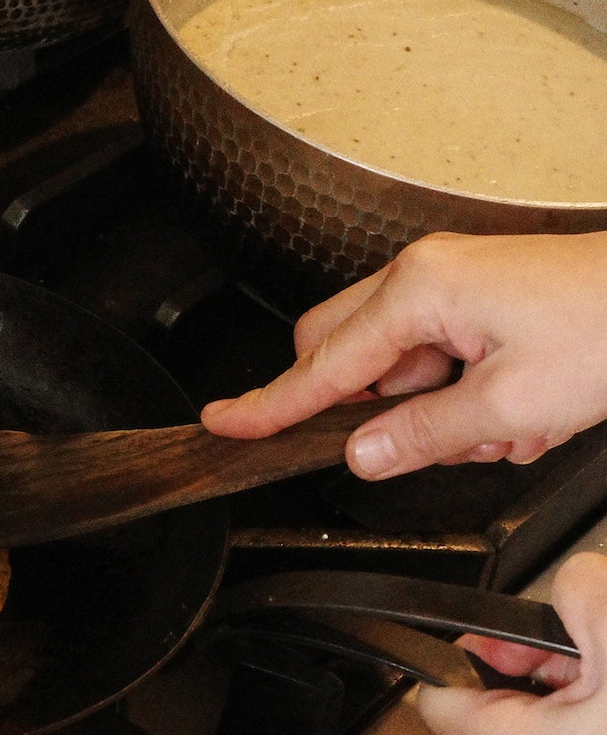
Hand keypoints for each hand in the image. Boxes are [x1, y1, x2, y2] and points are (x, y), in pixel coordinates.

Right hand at [201, 231, 606, 479]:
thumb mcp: (511, 404)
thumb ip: (422, 435)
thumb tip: (359, 455)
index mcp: (418, 291)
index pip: (321, 365)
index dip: (270, 404)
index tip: (225, 423)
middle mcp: (422, 278)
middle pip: (342, 355)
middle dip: (366, 409)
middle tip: (414, 440)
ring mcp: (446, 287)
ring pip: (391, 368)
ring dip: (429, 413)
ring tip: (501, 426)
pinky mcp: (470, 302)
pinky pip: (429, 362)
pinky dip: (458, 399)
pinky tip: (511, 411)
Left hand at [417, 552, 606, 734]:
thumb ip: (575, 588)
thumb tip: (568, 582)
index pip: (438, 692)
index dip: (471, 647)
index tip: (509, 632)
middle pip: (491, 707)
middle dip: (533, 667)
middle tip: (582, 651)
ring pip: (538, 732)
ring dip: (573, 695)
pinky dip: (594, 727)